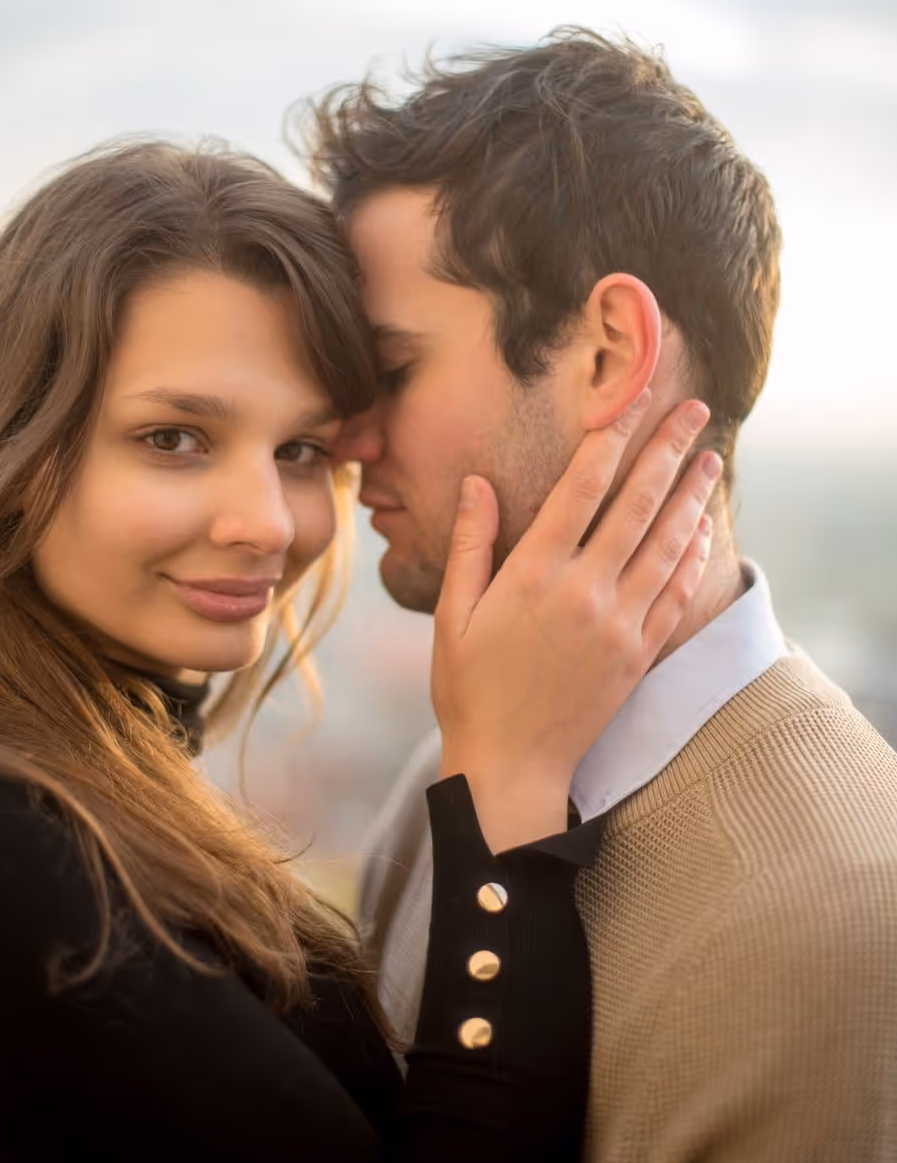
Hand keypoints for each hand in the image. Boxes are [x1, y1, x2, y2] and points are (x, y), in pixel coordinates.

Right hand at [432, 393, 720, 851]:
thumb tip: (477, 483)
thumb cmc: (470, 688)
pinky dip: (693, 557)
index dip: (609, 438)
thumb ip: (471, 545)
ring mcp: (618, 624)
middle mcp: (584, 591)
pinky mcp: (638, 654)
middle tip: (694, 410)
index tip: (630, 399)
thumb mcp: (453, 615)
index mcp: (533, 575)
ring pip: (666, 545)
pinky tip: (703, 528)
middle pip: (637, 505)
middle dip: (667, 450)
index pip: (580, 489)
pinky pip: (675, 594)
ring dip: (692, 496)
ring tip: (709, 457)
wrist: (510, 764)